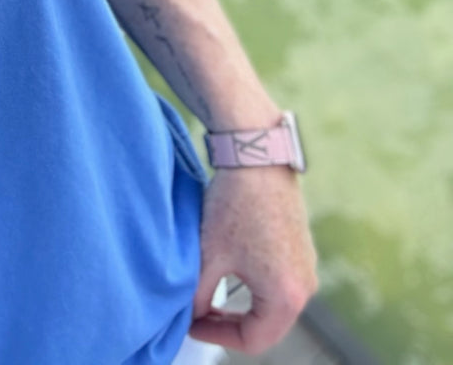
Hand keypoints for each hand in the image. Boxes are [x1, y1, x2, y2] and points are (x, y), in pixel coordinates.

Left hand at [189, 166, 317, 354]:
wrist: (256, 157)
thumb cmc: (232, 207)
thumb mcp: (208, 256)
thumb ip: (198, 296)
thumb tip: (191, 316)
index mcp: (287, 297)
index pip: (252, 340)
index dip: (216, 336)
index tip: (190, 323)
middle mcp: (306, 287)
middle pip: (266, 326)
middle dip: (230, 324)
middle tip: (198, 314)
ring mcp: (307, 266)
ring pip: (273, 305)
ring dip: (242, 305)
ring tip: (209, 294)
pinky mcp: (302, 248)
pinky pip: (280, 283)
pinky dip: (255, 287)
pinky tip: (230, 272)